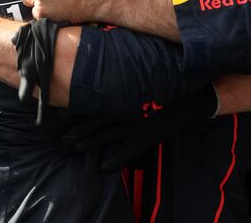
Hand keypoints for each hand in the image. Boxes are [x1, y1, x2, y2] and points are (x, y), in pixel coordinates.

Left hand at [62, 86, 217, 171]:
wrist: (189, 98)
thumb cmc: (164, 88)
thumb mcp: (144, 83)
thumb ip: (126, 85)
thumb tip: (108, 85)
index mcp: (123, 96)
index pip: (95, 103)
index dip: (77, 109)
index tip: (60, 113)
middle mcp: (125, 109)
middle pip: (95, 120)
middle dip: (78, 130)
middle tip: (63, 138)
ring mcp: (134, 124)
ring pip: (105, 135)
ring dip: (88, 142)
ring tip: (74, 148)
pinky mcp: (145, 137)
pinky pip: (125, 152)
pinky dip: (114, 161)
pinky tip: (104, 167)